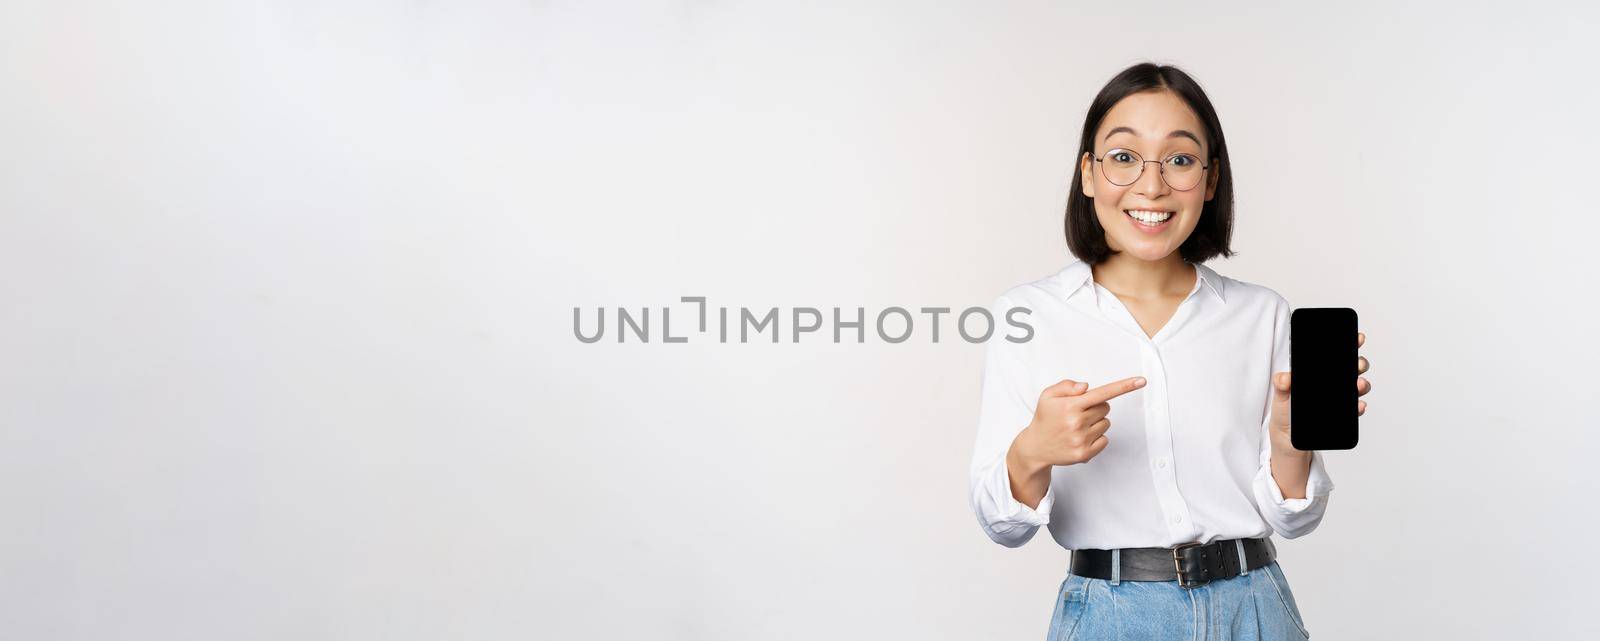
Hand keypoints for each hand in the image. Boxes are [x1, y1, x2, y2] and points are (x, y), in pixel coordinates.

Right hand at [1015, 376, 1146, 467]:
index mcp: (1070, 405)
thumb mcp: (1048, 395)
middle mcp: (1077, 422)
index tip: (1142, 380)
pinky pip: (1105, 439)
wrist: (1035, 447)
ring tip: (1076, 427)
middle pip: (1106, 407)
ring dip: (1096, 423)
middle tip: (1078, 413)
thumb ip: (1066, 385)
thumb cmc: (1045, 418)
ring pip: (1106, 423)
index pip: (1102, 393)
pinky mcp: (1085, 453)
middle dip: (1096, 407)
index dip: (1124, 386)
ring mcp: (1082, 439)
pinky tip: (1080, 438)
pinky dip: (1096, 437)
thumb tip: (1087, 387)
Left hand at [1268, 331, 1371, 444]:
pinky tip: (1358, 405)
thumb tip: (1286, 377)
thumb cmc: (1284, 416)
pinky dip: (1359, 406)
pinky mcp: (1342, 416)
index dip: (1347, 344)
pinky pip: (1355, 409)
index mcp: (1316, 375)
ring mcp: (1338, 399)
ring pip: (1357, 386)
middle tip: (1358, 364)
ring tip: (1359, 385)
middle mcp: (1330, 384)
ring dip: (1362, 384)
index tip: (1357, 338)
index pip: (1334, 356)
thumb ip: (1281, 386)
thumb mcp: (1279, 399)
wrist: (1288, 443)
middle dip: (1359, 363)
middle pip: (1350, 368)